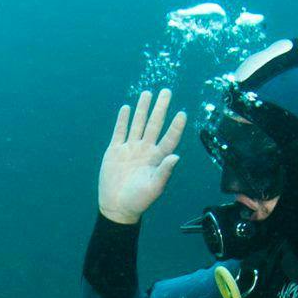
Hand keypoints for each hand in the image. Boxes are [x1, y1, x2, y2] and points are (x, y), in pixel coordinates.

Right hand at [98, 89, 185, 224]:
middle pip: (154, 124)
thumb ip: (165, 171)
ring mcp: (130, 149)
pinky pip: (120, 132)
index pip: (169, 138)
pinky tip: (126, 108)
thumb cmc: (138, 200)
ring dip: (142, 109)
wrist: (116, 206)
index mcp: (156, 158)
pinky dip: (122, 120)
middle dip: (160, 108)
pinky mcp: (115, 151)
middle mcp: (145, 150)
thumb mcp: (154, 188)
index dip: (176, 126)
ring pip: (137, 123)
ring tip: (147, 93)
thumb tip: (177, 156)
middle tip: (166, 91)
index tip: (182, 113)